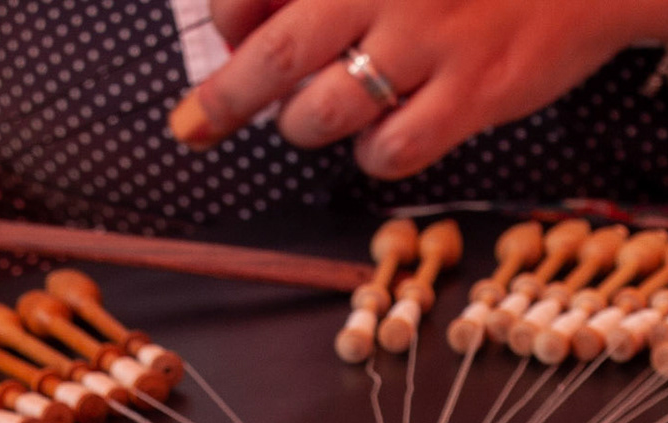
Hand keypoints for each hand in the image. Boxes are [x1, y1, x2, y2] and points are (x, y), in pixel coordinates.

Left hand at [172, 0, 667, 179]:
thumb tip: (247, 28)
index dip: (230, 22)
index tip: (232, 38)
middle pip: (274, 54)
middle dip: (224, 99)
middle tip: (194, 125)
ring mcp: (430, 40)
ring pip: (323, 111)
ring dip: (305, 124)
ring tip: (317, 114)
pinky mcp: (474, 92)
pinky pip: (391, 151)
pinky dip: (373, 154)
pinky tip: (384, 136)